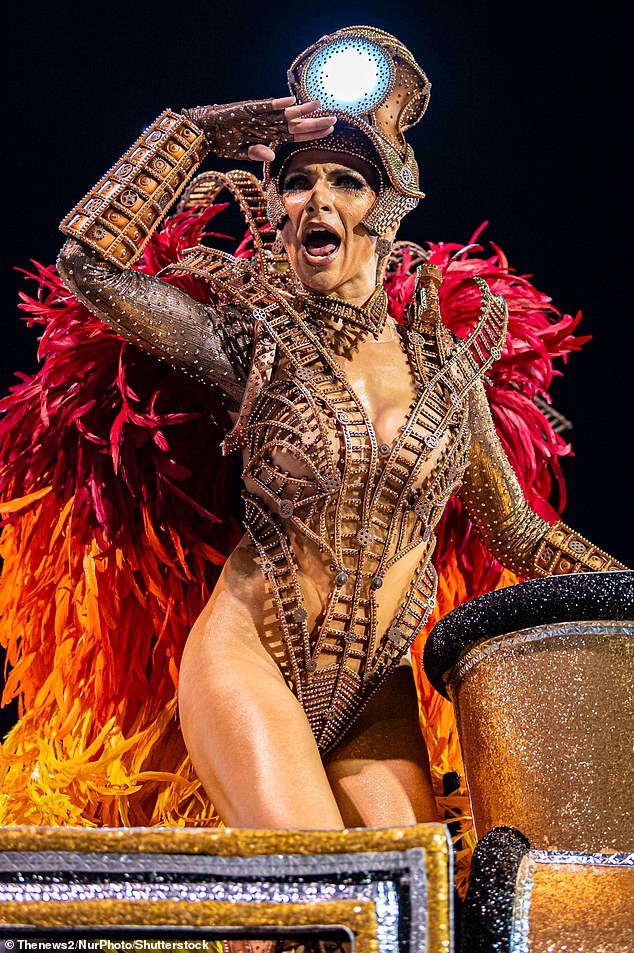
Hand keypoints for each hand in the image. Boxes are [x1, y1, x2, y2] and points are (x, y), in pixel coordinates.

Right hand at [183, 96, 335, 160]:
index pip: (296, 135)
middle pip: (297, 124)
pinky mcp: (248, 108)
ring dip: (302, 110)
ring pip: (286, 113)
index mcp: (270, 135)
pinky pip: (265, 106)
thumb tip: (270, 155)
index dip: (313, 133)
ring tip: (319, 104)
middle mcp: (269, 124)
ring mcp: (261, 116)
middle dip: (315, 122)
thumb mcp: (241, 152)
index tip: (330, 130)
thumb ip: (256, 153)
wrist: (207, 130)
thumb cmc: (225, 142)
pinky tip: (291, 101)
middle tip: (335, 118)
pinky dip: (277, 104)